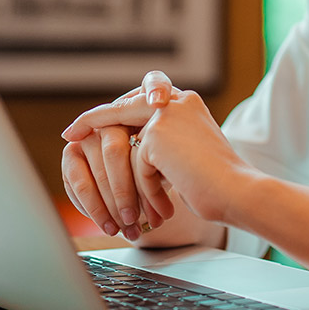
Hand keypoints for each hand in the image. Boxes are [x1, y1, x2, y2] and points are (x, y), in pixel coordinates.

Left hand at [64, 87, 257, 225]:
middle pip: (123, 108)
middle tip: (71, 133)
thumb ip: (161, 146)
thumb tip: (129, 150)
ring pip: (124, 144)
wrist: (237, 191)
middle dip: (94, 119)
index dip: (116, 111)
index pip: (141, 99)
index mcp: (187, 104)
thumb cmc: (217, 185)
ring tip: (130, 209)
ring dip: (126, 182)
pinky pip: (135, 166)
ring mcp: (167, 114)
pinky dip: (146, 192)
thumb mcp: (186, 158)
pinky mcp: (158, 134)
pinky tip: (161, 210)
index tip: (91, 123)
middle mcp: (177, 101)